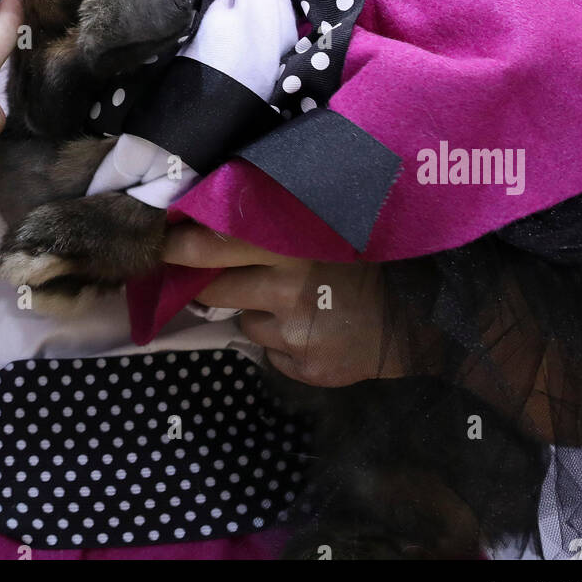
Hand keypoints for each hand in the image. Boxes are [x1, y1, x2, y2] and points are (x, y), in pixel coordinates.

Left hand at [161, 222, 409, 387]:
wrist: (419, 314)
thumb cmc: (365, 258)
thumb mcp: (321, 225)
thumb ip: (274, 219)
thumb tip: (211, 214)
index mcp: (290, 244)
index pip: (213, 243)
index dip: (181, 243)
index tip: (162, 239)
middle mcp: (288, 288)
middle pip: (214, 288)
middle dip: (201, 281)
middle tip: (198, 271)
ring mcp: (296, 333)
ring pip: (244, 321)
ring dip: (257, 311)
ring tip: (295, 299)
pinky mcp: (305, 367)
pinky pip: (271, 352)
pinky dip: (283, 341)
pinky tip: (314, 326)